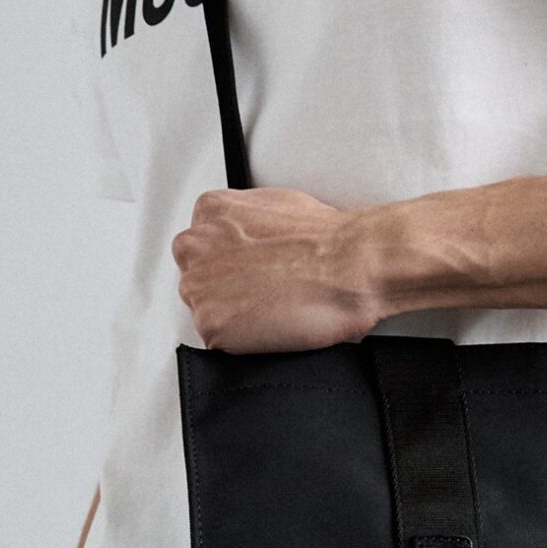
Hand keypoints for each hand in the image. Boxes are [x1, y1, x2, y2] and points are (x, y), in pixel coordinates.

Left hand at [171, 186, 383, 353]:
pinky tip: (271, 325)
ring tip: (272, 307)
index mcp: (210, 211)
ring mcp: (200, 288)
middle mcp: (196, 247)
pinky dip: (243, 341)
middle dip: (224, 288)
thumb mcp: (275, 205)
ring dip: (232, 315)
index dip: (227, 262)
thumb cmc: (327, 238)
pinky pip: (218, 342)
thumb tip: (246, 238)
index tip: (249, 270)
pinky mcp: (212, 325)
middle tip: (262, 291)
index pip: (200, 245)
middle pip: (196, 277)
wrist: (350, 264)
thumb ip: (244, 221)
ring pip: (205, 311)